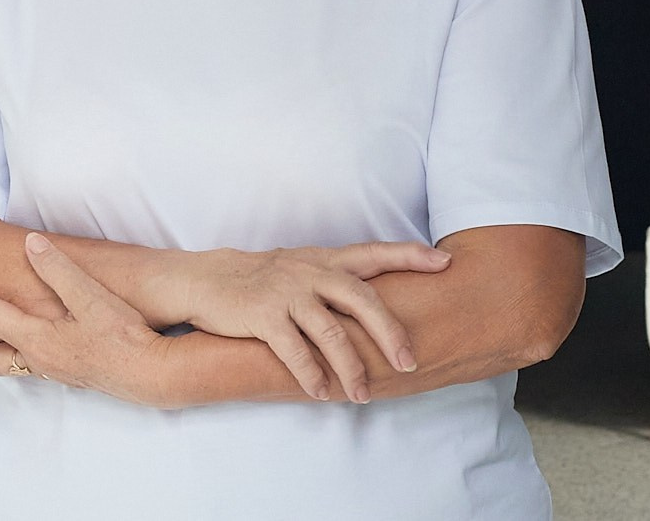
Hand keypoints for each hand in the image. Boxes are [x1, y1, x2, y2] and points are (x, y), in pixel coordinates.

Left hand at [0, 234, 173, 407]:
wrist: (152, 375)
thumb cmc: (121, 335)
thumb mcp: (88, 295)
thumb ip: (57, 269)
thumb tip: (30, 244)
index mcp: (36, 338)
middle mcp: (41, 359)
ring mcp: (59, 371)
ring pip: (14, 365)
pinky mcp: (76, 376)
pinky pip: (34, 368)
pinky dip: (18, 360)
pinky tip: (31, 354)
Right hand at [147, 242, 450, 402]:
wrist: (205, 280)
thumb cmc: (260, 280)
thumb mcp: (299, 268)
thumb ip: (334, 280)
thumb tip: (379, 306)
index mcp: (323, 260)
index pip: (373, 253)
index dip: (410, 255)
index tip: (444, 262)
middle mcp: (309, 272)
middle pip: (361, 298)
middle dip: (390, 332)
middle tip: (409, 363)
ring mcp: (286, 292)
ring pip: (331, 332)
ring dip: (351, 368)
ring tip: (362, 395)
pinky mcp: (262, 315)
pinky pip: (294, 351)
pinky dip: (311, 375)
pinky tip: (322, 393)